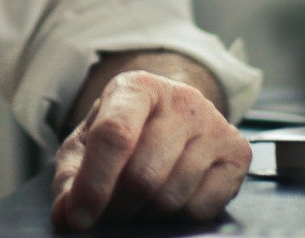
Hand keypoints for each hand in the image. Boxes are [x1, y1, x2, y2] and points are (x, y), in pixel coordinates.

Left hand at [49, 69, 250, 229]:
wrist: (172, 116)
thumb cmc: (125, 132)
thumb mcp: (87, 146)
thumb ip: (71, 179)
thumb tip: (67, 214)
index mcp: (137, 87)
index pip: (115, 135)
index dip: (94, 183)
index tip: (79, 217)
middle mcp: (181, 99)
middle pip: (143, 176)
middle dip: (119, 206)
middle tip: (110, 211)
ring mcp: (214, 124)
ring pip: (171, 196)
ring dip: (146, 213)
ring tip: (138, 203)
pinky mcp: (238, 152)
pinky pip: (202, 207)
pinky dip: (179, 217)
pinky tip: (171, 198)